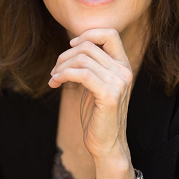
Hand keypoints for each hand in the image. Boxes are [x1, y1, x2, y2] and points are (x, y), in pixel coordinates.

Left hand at [49, 28, 135, 171]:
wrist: (106, 144)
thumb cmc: (98, 115)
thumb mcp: (96, 84)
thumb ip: (93, 65)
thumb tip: (74, 45)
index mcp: (123, 66)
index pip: (110, 34)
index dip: (88, 34)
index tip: (71, 45)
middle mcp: (124, 71)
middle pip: (89, 46)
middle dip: (66, 55)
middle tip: (55, 70)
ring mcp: (119, 83)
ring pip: (82, 59)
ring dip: (61, 66)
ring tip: (54, 77)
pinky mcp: (109, 95)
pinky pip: (81, 74)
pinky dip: (63, 75)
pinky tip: (55, 82)